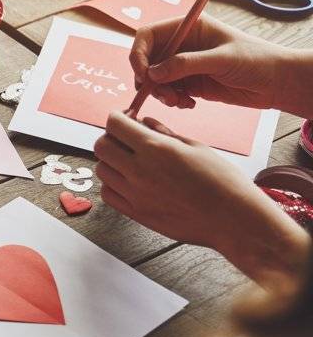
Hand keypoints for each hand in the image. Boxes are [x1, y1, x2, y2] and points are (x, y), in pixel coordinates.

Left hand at [95, 111, 308, 286]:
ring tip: (130, 161)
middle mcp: (140, 170)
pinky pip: (108, 194)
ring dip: (111, 161)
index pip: (115, 124)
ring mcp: (135, 194)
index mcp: (156, 148)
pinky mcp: (136, 213)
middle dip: (111, 137)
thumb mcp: (196, 147)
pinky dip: (112, 184)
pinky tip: (129, 181)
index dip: (117, 117)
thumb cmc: (223, 182)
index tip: (123, 117)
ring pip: (101, 169)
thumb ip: (164, 133)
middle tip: (125, 139)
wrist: (233, 219)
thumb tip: (144, 122)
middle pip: (101, 146)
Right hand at [130, 14, 291, 110]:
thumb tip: (153, 74)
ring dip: (161, 93)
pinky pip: (168, 92)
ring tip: (179, 101)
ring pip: (155, 79)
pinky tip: (189, 104)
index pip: (148, 35)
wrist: (277, 82)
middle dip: (149, 79)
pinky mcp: (190, 83)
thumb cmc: (256, 60)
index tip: (143, 74)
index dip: (138, 54)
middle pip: (147, 60)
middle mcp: (182, 45)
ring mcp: (185, 65)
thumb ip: (186, 64)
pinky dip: (173, 100)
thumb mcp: (221, 59)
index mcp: (189, 28)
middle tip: (163, 95)